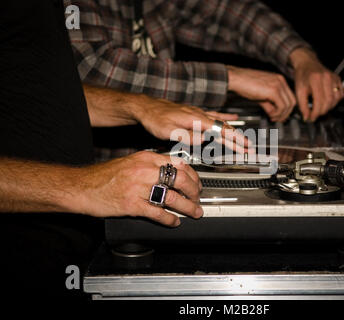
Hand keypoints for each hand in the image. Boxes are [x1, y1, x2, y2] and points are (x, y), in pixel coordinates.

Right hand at [76, 151, 201, 226]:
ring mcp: (138, 187)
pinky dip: (169, 219)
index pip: (179, 164)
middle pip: (180, 179)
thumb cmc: (104, 176)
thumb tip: (173, 173)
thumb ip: (151, 165)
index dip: (193, 176)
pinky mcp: (131, 204)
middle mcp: (144, 170)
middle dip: (194, 191)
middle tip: (198, 199)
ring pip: (172, 197)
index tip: (197, 184)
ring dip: (187, 207)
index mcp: (146, 158)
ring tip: (194, 212)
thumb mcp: (131, 162)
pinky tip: (173, 221)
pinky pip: (157, 213)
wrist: (81, 186)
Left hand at [136, 98, 248, 151]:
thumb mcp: (168, 131)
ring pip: (221, 122)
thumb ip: (187, 136)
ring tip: (244, 138)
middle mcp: (200, 115)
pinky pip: (214, 115)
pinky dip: (225, 117)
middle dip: (238, 138)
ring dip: (234, 130)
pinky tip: (232, 116)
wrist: (146, 106)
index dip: (234, 138)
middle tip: (249, 148)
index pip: (220, 130)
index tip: (245, 145)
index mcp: (196, 119)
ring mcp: (198, 113)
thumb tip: (202, 140)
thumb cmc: (155, 118)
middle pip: (224, 127)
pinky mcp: (195, 114)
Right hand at [227, 66, 295, 121]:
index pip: (289, 96)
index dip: (286, 109)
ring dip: (281, 115)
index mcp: (279, 79)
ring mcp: (278, 85)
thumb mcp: (260, 95)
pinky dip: (277, 114)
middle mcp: (280, 80)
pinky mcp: (274, 91)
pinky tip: (270, 115)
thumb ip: (269, 103)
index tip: (280, 116)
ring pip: (288, 105)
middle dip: (286, 113)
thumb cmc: (245, 84)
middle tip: (278, 119)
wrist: (235, 78)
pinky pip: (281, 106)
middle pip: (292, 101)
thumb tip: (274, 113)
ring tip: (272, 118)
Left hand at [290, 48, 343, 121]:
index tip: (311, 118)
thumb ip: (302, 105)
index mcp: (315, 79)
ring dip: (328, 108)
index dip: (316, 112)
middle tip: (315, 115)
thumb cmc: (302, 76)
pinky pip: (340, 95)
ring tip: (320, 108)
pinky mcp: (338, 79)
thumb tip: (306, 117)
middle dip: (322, 111)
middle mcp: (327, 77)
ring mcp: (334, 78)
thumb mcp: (298, 90)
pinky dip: (335, 102)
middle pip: (329, 101)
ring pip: (336, 99)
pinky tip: (326, 101)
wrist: (307, 64)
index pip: (319, 101)